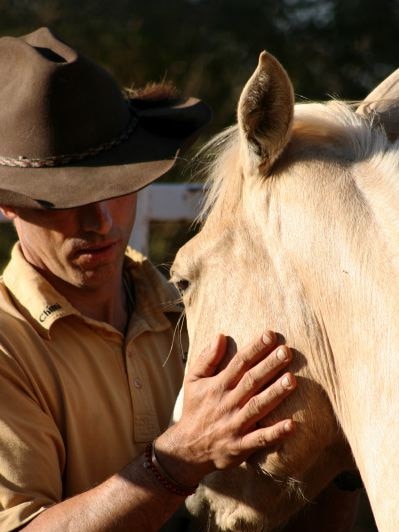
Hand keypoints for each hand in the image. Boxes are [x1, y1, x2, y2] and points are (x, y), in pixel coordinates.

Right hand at [156, 331, 295, 486]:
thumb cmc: (195, 409)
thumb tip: (220, 336)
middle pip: (251, 381)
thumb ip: (207, 359)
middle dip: (269, 366)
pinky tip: (292, 425)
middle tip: (286, 351)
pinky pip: (260, 439)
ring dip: (275, 394)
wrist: (186, 449)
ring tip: (292, 380)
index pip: (239, 363)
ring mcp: (235, 425)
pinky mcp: (240, 446)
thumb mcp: (193, 381)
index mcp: (218, 386)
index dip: (255, 348)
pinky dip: (276, 433)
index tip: (271, 335)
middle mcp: (228, 403)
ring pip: (257, 407)